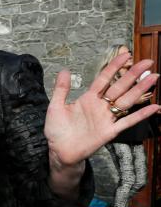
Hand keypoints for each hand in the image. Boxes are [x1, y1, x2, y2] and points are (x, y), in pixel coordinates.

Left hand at [45, 53, 159, 166]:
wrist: (59, 151)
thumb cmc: (57, 130)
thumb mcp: (56, 107)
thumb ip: (61, 90)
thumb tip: (64, 70)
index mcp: (88, 98)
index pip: (104, 79)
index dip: (114, 67)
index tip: (126, 54)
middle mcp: (100, 106)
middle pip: (120, 86)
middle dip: (133, 74)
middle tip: (148, 61)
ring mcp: (106, 118)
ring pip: (127, 100)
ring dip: (140, 89)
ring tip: (154, 77)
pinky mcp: (110, 131)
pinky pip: (127, 121)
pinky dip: (141, 115)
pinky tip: (155, 107)